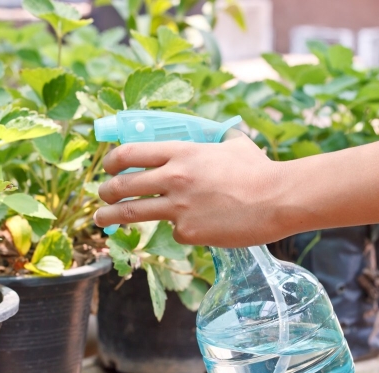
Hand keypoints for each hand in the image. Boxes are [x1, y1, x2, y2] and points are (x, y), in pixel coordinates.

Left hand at [94, 135, 286, 247]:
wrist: (278, 199)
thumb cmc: (258, 169)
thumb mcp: (231, 144)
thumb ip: (213, 139)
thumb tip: (212, 134)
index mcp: (180, 152)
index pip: (130, 153)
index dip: (112, 162)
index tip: (108, 168)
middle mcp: (173, 177)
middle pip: (122, 185)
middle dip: (105, 191)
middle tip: (101, 196)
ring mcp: (178, 207)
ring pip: (131, 212)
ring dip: (109, 216)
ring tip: (100, 220)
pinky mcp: (188, 232)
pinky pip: (173, 232)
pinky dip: (179, 230)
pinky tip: (196, 227)